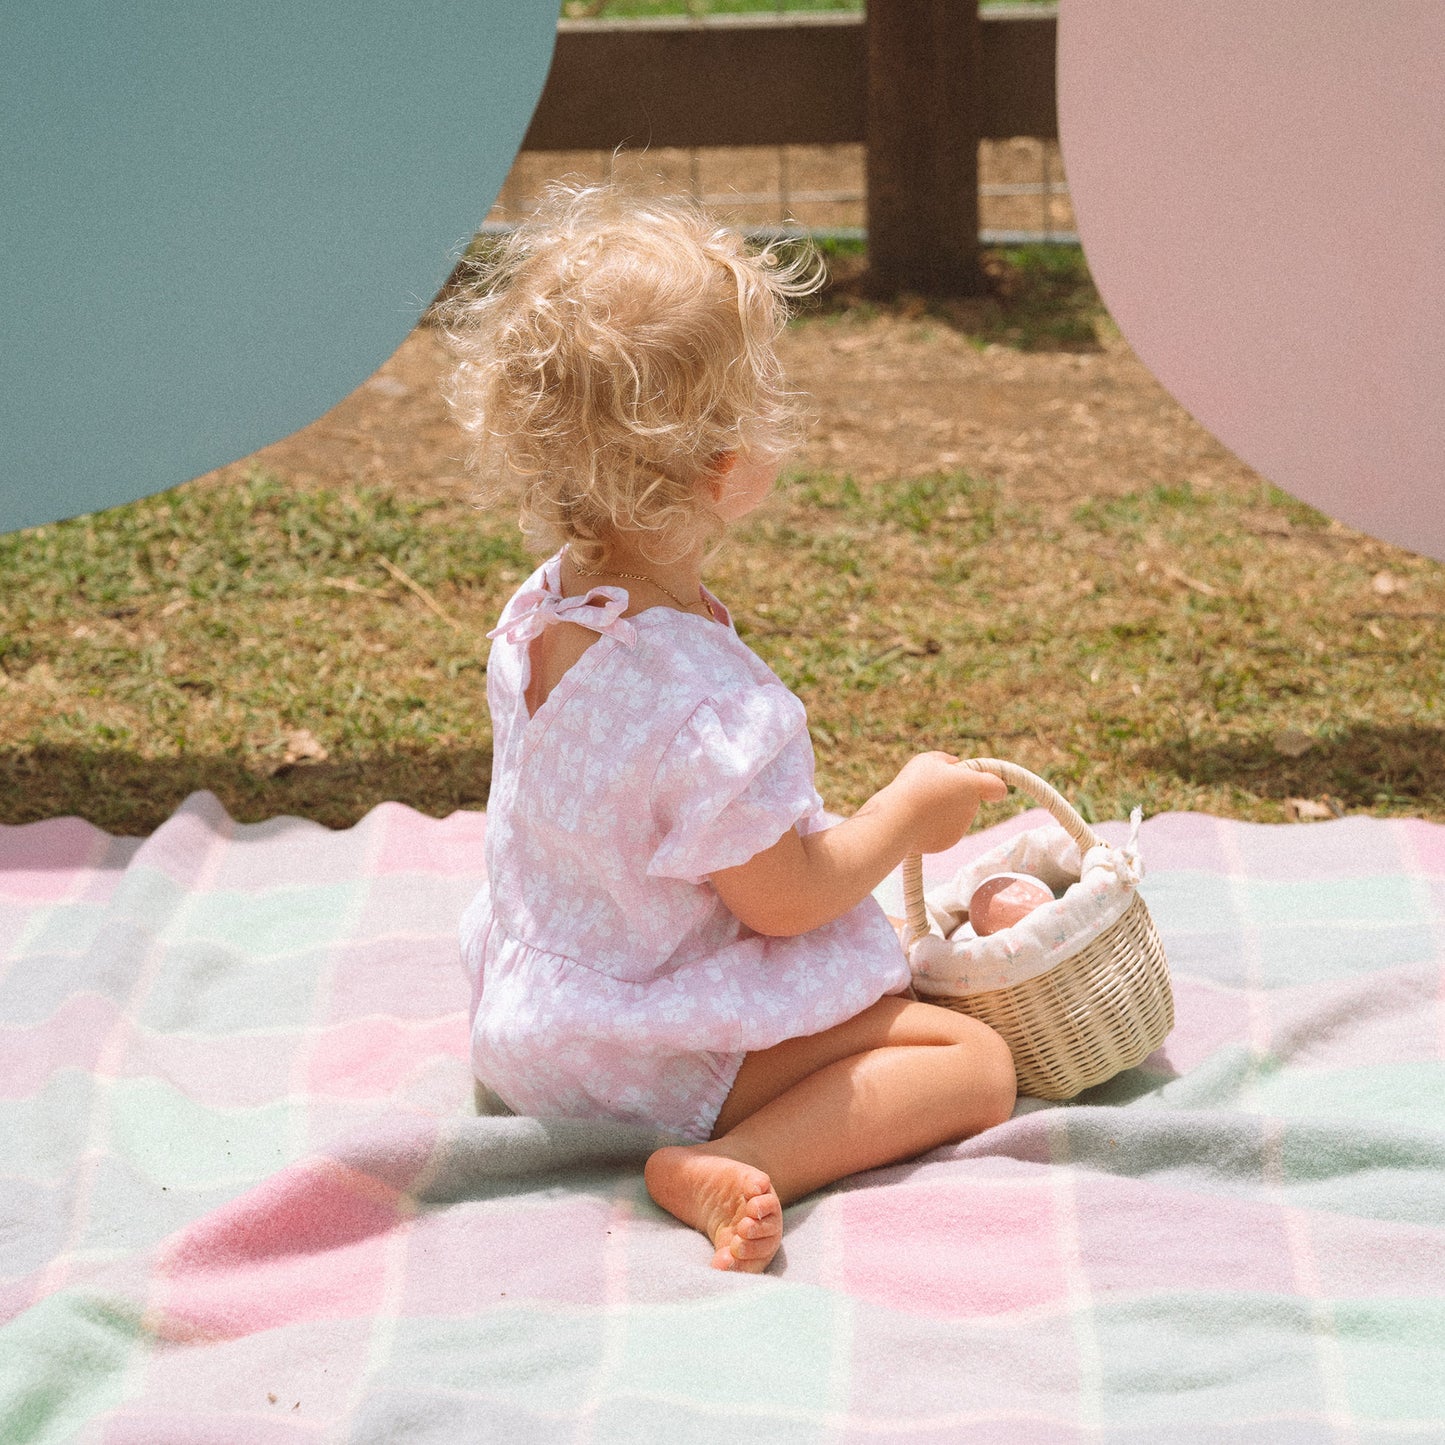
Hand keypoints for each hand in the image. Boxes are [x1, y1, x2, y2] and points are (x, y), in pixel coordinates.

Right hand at [882, 752, 1007, 855]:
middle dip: (955, 795)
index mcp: (973, 785)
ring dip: (943, 811)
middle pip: (969, 800)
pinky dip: (933, 826)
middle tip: (931, 790)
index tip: (982, 785)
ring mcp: (961, 828)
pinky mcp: (948, 843)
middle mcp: (972, 808)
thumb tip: (955, 764)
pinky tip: (917, 820)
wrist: (898, 819)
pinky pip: (943, 831)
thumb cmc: (914, 785)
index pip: (997, 788)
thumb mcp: (927, 760)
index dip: (992, 785)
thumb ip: (945, 760)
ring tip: (920, 805)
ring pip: (955, 816)